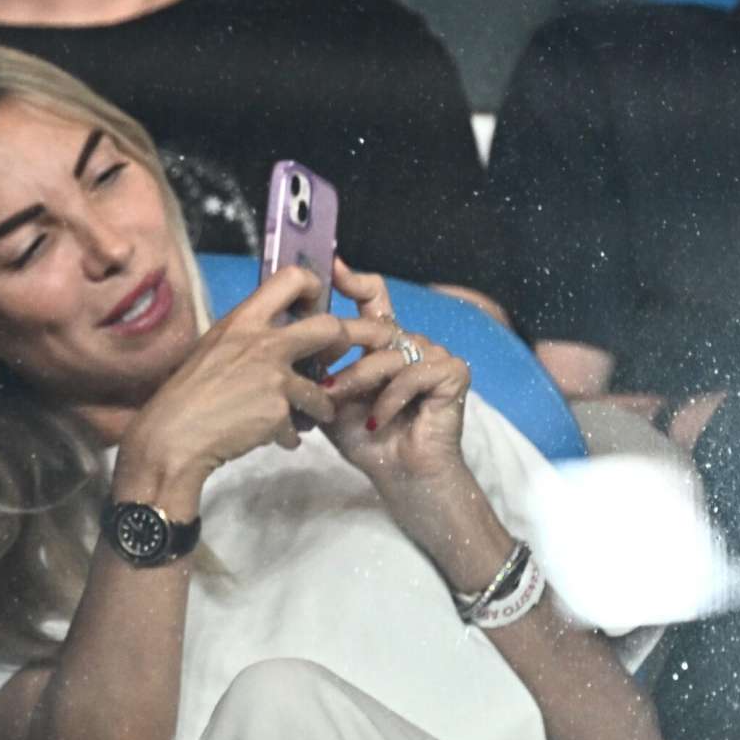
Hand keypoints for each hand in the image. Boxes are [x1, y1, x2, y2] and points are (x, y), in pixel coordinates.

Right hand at [120, 265, 343, 506]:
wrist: (172, 434)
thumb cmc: (182, 392)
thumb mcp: (211, 347)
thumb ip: (244, 339)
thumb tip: (271, 339)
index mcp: (242, 320)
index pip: (291, 278)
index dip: (312, 286)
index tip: (312, 305)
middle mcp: (264, 343)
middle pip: (330, 327)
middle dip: (338, 344)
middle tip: (329, 358)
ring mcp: (275, 378)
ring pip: (324, 390)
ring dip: (319, 406)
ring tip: (307, 416)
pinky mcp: (279, 413)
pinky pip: (299, 427)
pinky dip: (288, 436)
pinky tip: (274, 438)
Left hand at [322, 260, 482, 541]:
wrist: (399, 474)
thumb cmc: (363, 436)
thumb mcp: (329, 395)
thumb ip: (315, 365)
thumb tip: (285, 337)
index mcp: (382, 341)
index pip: (371, 296)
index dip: (353, 279)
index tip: (331, 266)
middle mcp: (409, 341)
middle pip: (375, 325)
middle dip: (342, 351)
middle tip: (322, 381)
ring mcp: (434, 354)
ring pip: (389, 352)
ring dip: (359, 379)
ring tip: (338, 402)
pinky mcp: (454, 372)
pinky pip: (415, 373)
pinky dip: (391, 398)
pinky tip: (378, 420)